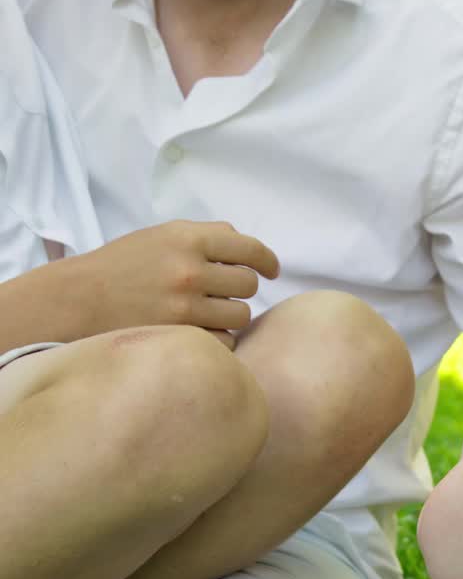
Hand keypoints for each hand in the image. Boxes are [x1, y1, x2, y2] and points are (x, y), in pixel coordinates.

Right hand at [69, 220, 278, 343]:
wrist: (76, 300)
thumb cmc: (121, 266)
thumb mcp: (161, 236)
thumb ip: (206, 236)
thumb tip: (245, 244)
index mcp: (188, 238)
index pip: (250, 248)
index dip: (267, 261)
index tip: (271, 270)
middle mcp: (189, 270)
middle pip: (249, 284)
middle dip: (239, 290)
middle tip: (220, 293)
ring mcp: (184, 306)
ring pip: (240, 315)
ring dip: (230, 317)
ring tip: (206, 314)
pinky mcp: (178, 336)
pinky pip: (224, 342)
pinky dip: (218, 340)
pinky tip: (199, 333)